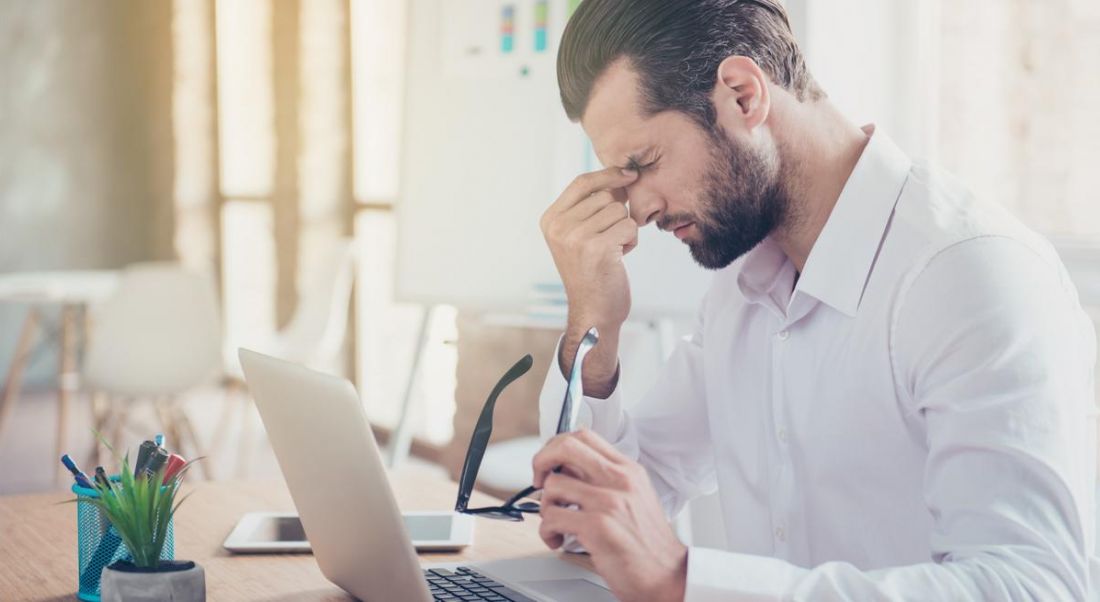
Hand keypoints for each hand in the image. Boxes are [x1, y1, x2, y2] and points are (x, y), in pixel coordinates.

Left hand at [533, 430, 687, 601]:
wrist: (668, 574)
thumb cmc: (648, 542)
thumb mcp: (636, 497)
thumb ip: (606, 480)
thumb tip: (567, 471)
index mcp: (628, 470)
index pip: (584, 436)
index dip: (557, 446)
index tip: (551, 463)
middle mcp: (619, 480)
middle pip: (566, 447)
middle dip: (542, 461)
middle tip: (539, 480)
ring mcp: (608, 501)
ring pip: (553, 484)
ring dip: (545, 505)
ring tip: (556, 521)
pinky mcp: (597, 526)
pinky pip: (552, 517)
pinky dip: (547, 531)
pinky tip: (558, 539)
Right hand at [539, 167, 638, 393]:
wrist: (593, 311)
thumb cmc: (591, 273)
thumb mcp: (578, 236)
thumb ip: (589, 208)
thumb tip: (620, 178)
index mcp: (550, 220)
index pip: (581, 183)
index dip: (608, 174)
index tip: (629, 174)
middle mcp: (559, 227)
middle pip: (605, 197)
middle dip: (616, 215)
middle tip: (608, 241)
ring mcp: (576, 237)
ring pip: (619, 211)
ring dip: (623, 230)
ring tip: (611, 251)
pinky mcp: (596, 247)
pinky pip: (628, 226)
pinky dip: (631, 241)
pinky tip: (619, 258)